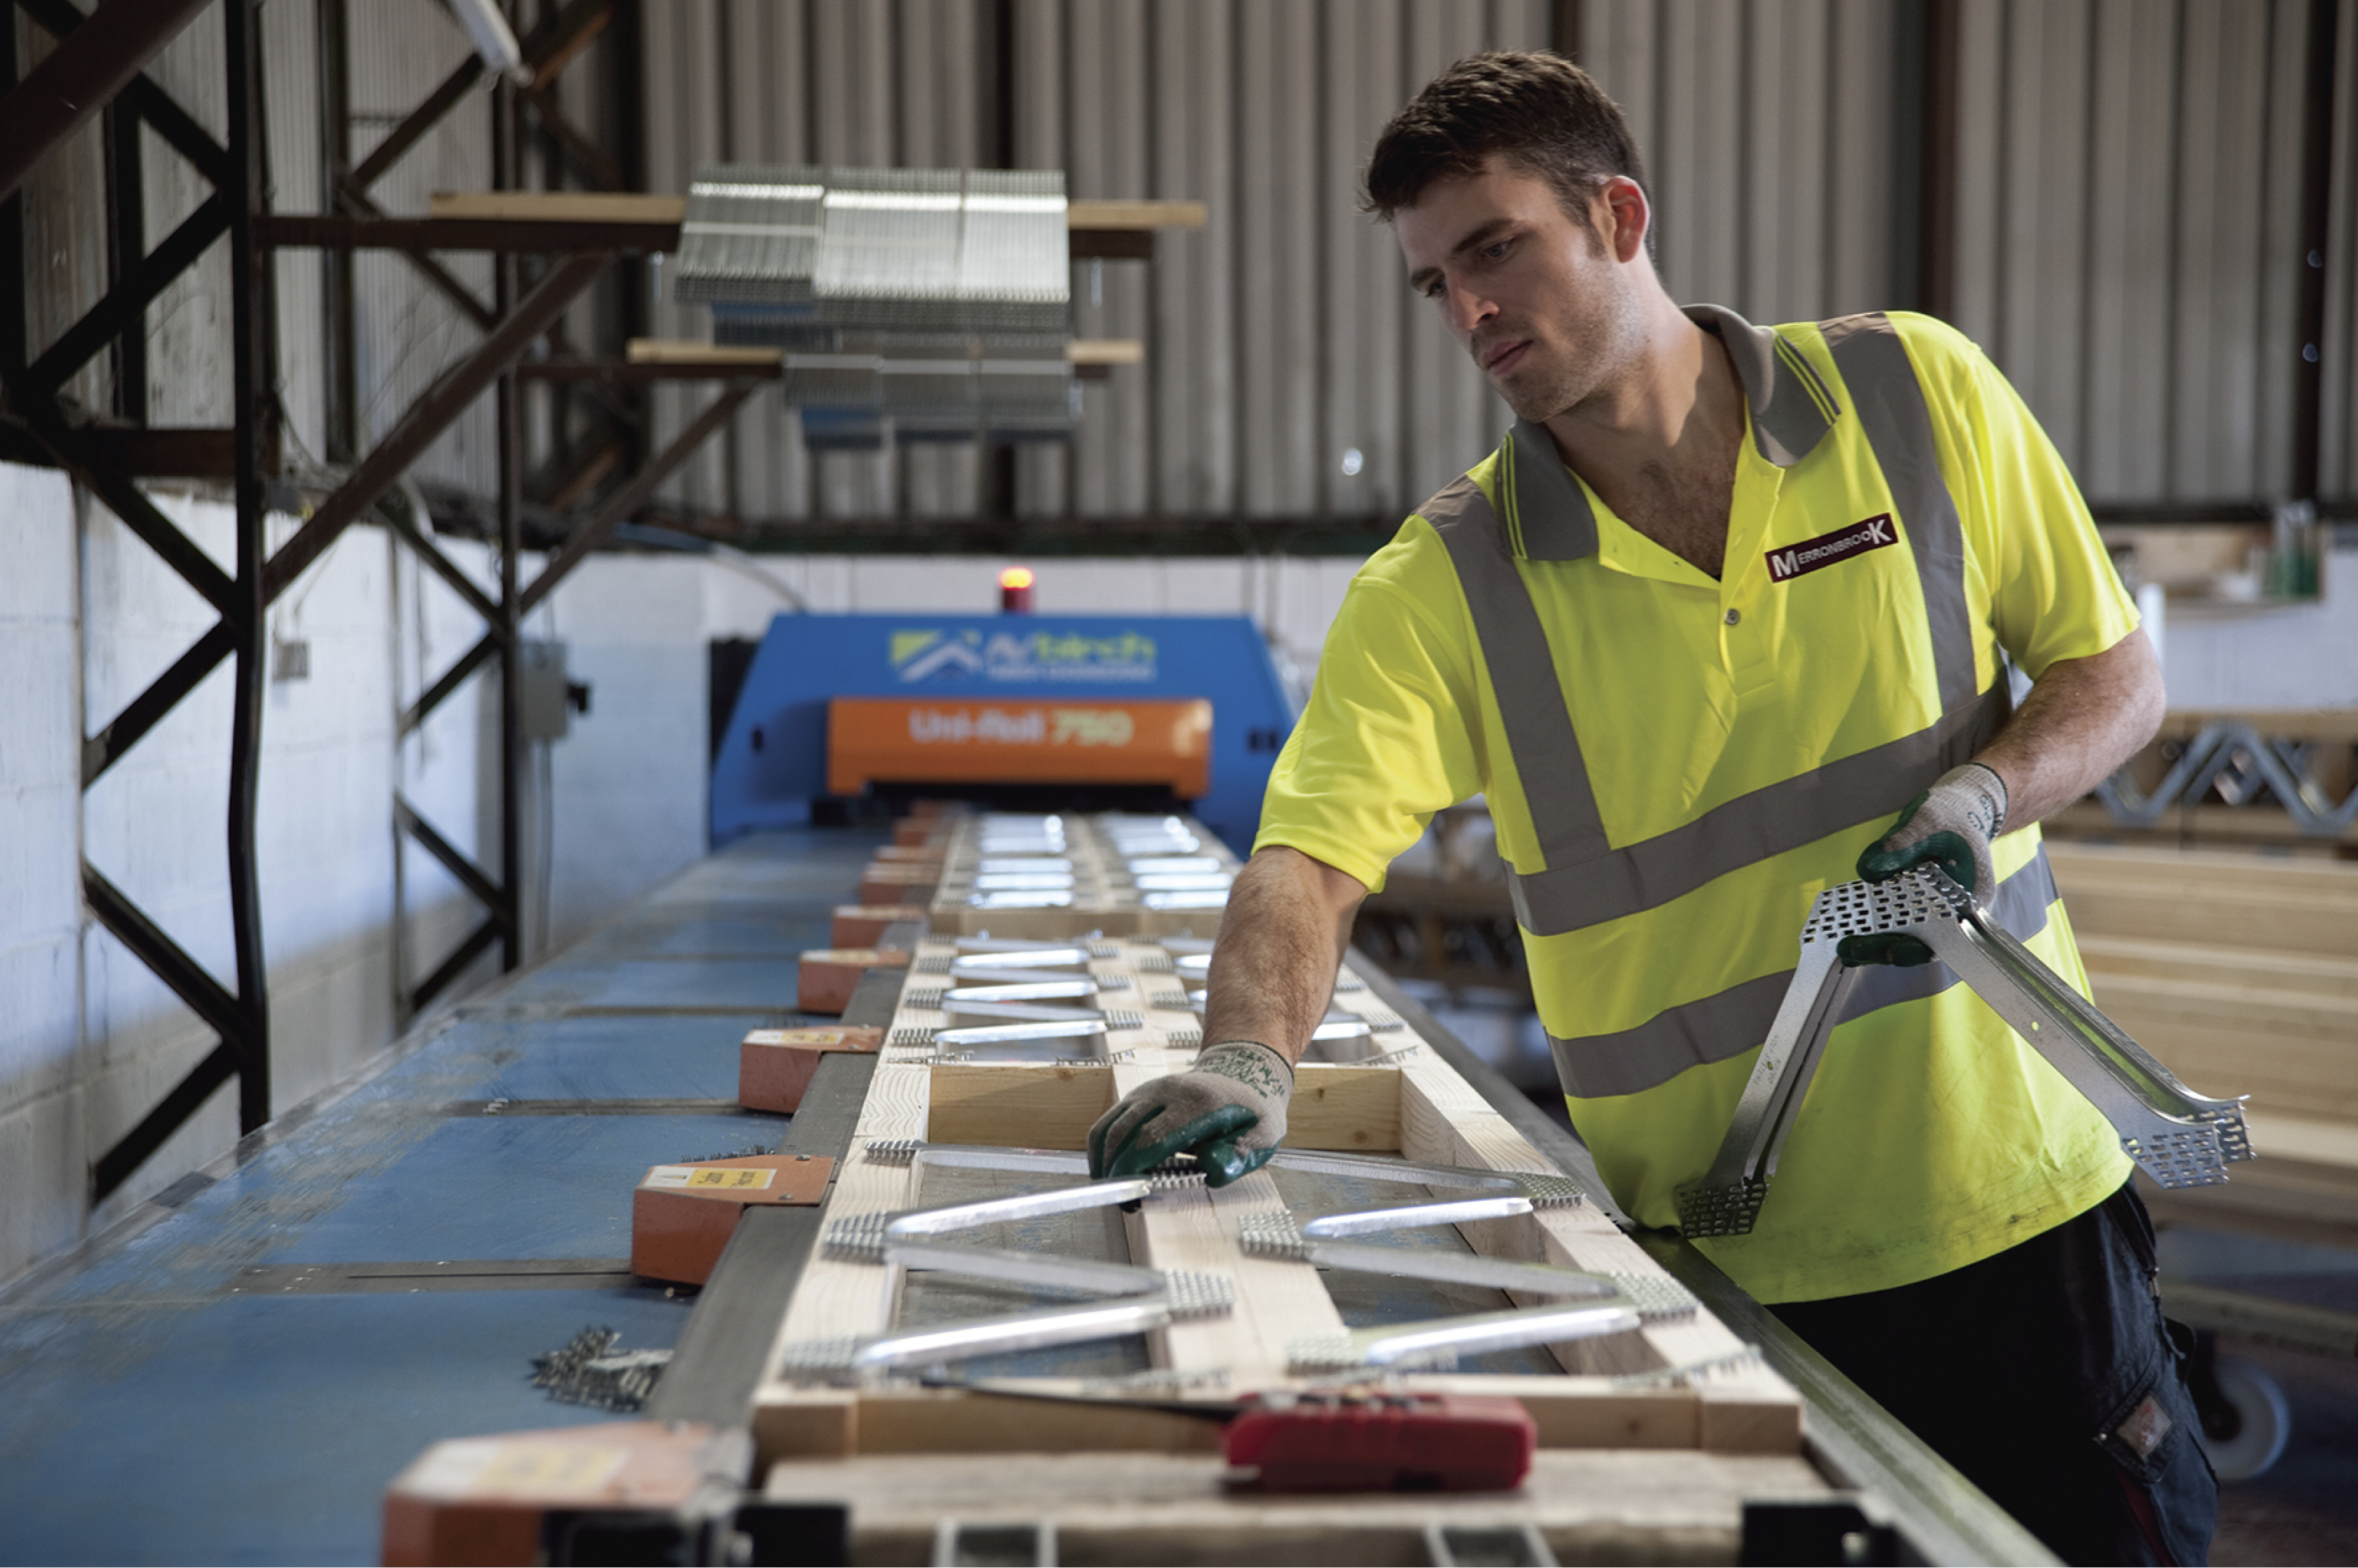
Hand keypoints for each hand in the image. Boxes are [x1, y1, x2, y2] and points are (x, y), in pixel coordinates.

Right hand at [1087, 1041, 1291, 1186]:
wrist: (1242, 1071)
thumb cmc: (1252, 1109)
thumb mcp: (1265, 1134)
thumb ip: (1242, 1154)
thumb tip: (1213, 1168)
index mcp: (1200, 1102)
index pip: (1154, 1136)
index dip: (1137, 1168)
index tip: (1133, 1195)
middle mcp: (1168, 1091)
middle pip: (1125, 1132)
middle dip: (1117, 1171)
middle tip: (1124, 1202)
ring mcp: (1149, 1091)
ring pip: (1110, 1125)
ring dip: (1104, 1161)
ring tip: (1116, 1191)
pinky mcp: (1138, 1096)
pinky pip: (1109, 1121)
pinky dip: (1102, 1148)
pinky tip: (1110, 1171)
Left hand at [1848, 762, 2008, 965]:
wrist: (1958, 809)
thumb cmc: (1951, 815)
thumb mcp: (1927, 822)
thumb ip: (1901, 844)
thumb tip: (1868, 868)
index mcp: (1971, 898)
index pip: (1946, 935)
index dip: (1919, 948)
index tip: (1892, 952)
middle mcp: (1954, 911)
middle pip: (1920, 941)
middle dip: (1883, 948)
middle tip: (1849, 949)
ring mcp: (1933, 908)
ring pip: (1905, 934)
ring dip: (1874, 941)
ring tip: (1842, 945)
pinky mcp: (1914, 903)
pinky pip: (1894, 919)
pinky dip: (1872, 922)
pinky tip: (1845, 924)